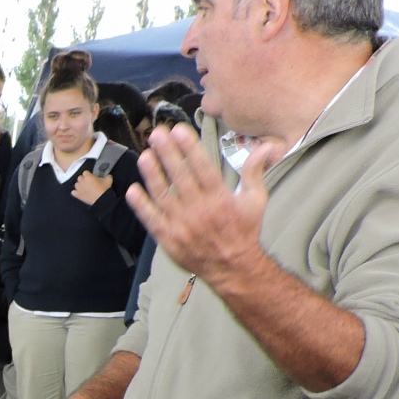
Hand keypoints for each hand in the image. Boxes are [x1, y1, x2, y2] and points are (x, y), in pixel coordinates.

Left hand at [71, 171, 113, 204]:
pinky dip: (75, 192)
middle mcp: (82, 181)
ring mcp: (79, 188)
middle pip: (79, 177)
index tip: (91, 177)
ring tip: (84, 188)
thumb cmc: (104, 189)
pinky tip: (79, 193)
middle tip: (87, 182)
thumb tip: (108, 175)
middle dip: (83, 179)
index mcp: (88, 176)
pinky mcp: (77, 195)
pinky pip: (73, 192)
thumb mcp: (108, 180)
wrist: (101, 200)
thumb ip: (107, 176)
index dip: (88, 174)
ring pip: (76, 184)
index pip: (85, 172)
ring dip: (79, 185)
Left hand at [125, 125, 274, 284]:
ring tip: (144, 156)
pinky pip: (152, 220)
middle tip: (156, 135)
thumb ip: (254, 171)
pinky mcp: (169, 239)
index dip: (189, 148)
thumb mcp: (256, 200)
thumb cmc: (244, 231)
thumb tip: (265, 145)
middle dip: (167, 154)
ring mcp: (182, 225)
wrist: (233, 267)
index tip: (178, 131)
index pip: (202, 168)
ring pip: (163, 196)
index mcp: (220, 198)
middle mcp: (199, 210)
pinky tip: (133, 190)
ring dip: (152, 175)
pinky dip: (141, 206)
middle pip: (180, 177)